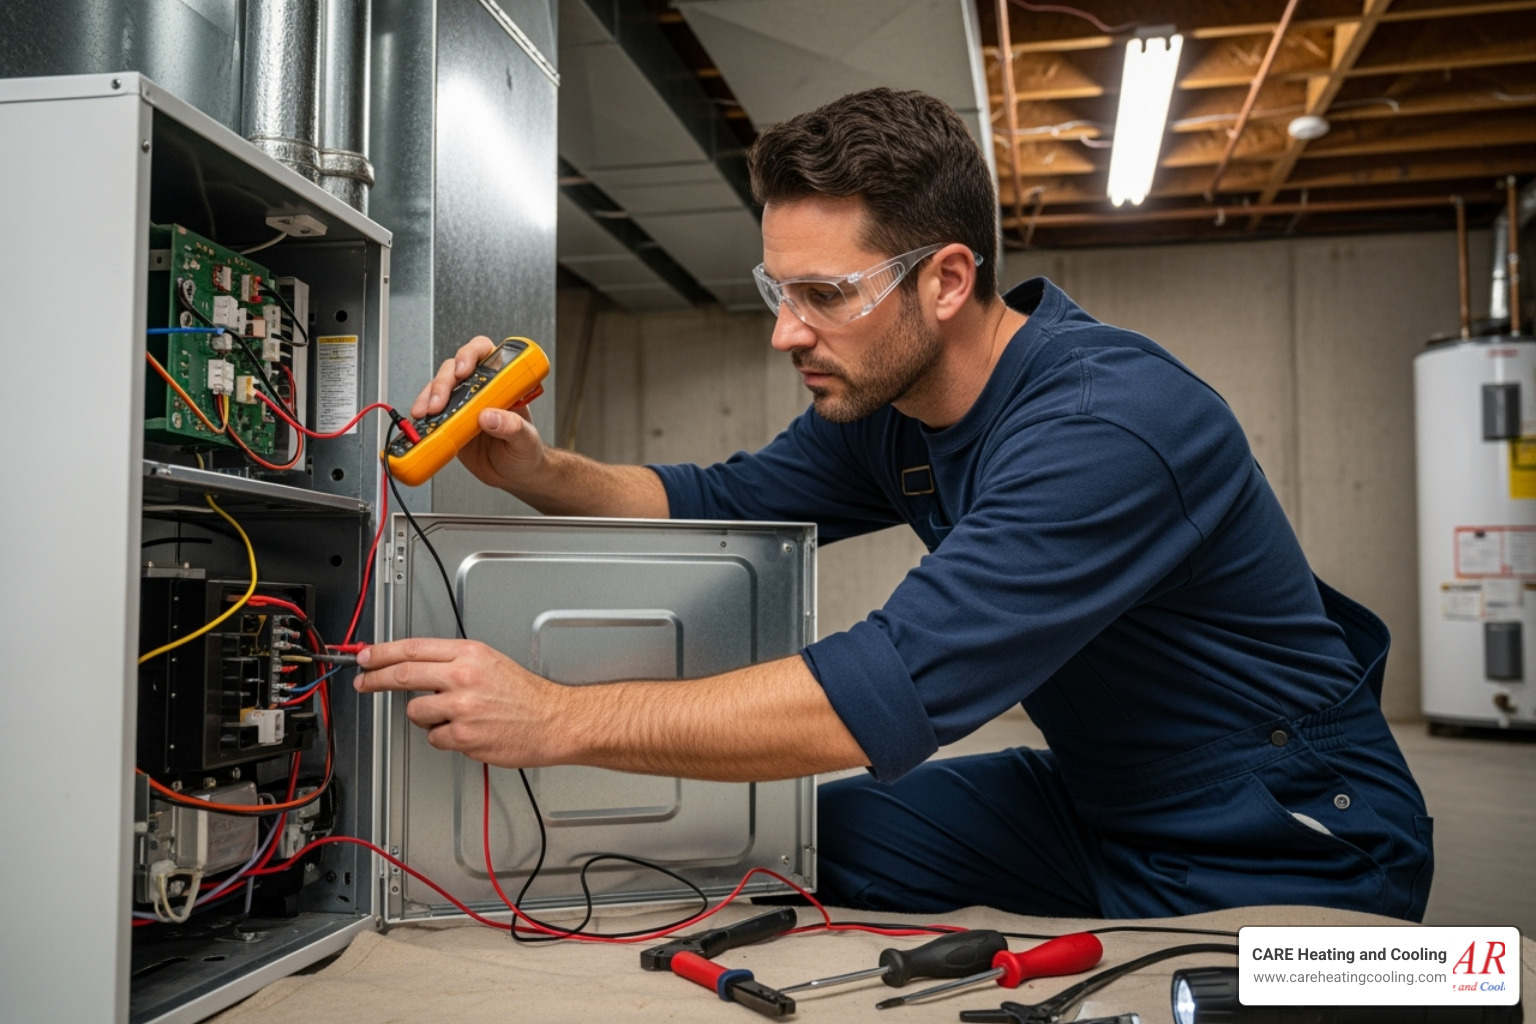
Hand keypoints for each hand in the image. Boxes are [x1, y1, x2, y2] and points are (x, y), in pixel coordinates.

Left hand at [353, 638, 569, 767]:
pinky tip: (465, 731)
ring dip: (424, 716)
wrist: (554, 720)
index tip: (366, 657)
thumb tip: (414, 664)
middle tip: (363, 682)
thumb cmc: (525, 694)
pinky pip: (434, 738)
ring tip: (451, 715)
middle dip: (375, 679)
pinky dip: (444, 737)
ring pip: (416, 711)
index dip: (382, 653)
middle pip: (403, 675)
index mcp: (469, 654)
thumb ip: (452, 661)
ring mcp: (462, 708)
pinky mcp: (464, 737)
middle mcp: (463, 677)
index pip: (413, 648)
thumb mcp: (490, 661)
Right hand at [409, 336, 546, 492]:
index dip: (471, 355)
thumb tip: (490, 415)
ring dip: (428, 397)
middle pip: (455, 369)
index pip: (485, 354)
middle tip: (440, 402)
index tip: (464, 370)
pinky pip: (432, 412)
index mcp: (502, 385)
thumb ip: (513, 427)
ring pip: (439, 388)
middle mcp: (480, 390)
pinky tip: (421, 422)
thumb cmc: (526, 452)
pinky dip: (423, 415)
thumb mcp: (526, 440)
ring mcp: (463, 404)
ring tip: (425, 413)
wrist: (514, 476)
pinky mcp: (450, 421)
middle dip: (443, 382)